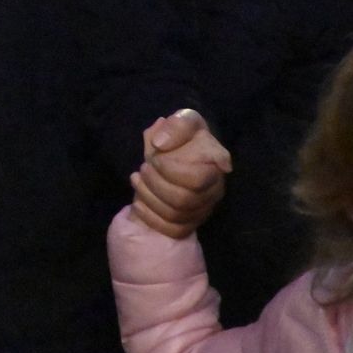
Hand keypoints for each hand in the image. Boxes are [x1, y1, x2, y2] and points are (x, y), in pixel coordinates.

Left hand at [129, 109, 231, 238]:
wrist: (176, 155)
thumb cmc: (180, 138)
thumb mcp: (180, 122)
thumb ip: (175, 126)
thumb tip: (160, 144)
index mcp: (216, 162)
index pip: (198, 178)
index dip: (171, 170)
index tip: (156, 156)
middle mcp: (215, 188)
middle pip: (184, 200)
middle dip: (156, 184)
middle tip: (143, 167)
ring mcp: (205, 207)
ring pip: (176, 215)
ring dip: (149, 198)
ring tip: (137, 179)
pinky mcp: (193, 221)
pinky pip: (172, 229)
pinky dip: (149, 217)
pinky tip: (137, 203)